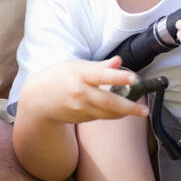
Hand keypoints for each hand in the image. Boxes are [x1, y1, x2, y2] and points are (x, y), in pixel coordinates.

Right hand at [21, 57, 148, 125]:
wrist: (36, 100)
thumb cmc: (58, 77)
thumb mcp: (76, 66)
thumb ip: (100, 66)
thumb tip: (119, 61)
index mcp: (79, 75)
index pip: (101, 75)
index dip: (118, 77)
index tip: (134, 78)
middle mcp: (80, 93)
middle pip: (108, 102)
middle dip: (129, 107)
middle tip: (144, 110)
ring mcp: (80, 109)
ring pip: (107, 113)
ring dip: (124, 113)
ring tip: (138, 110)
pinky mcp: (80, 119)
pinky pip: (101, 116)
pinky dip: (112, 114)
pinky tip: (119, 110)